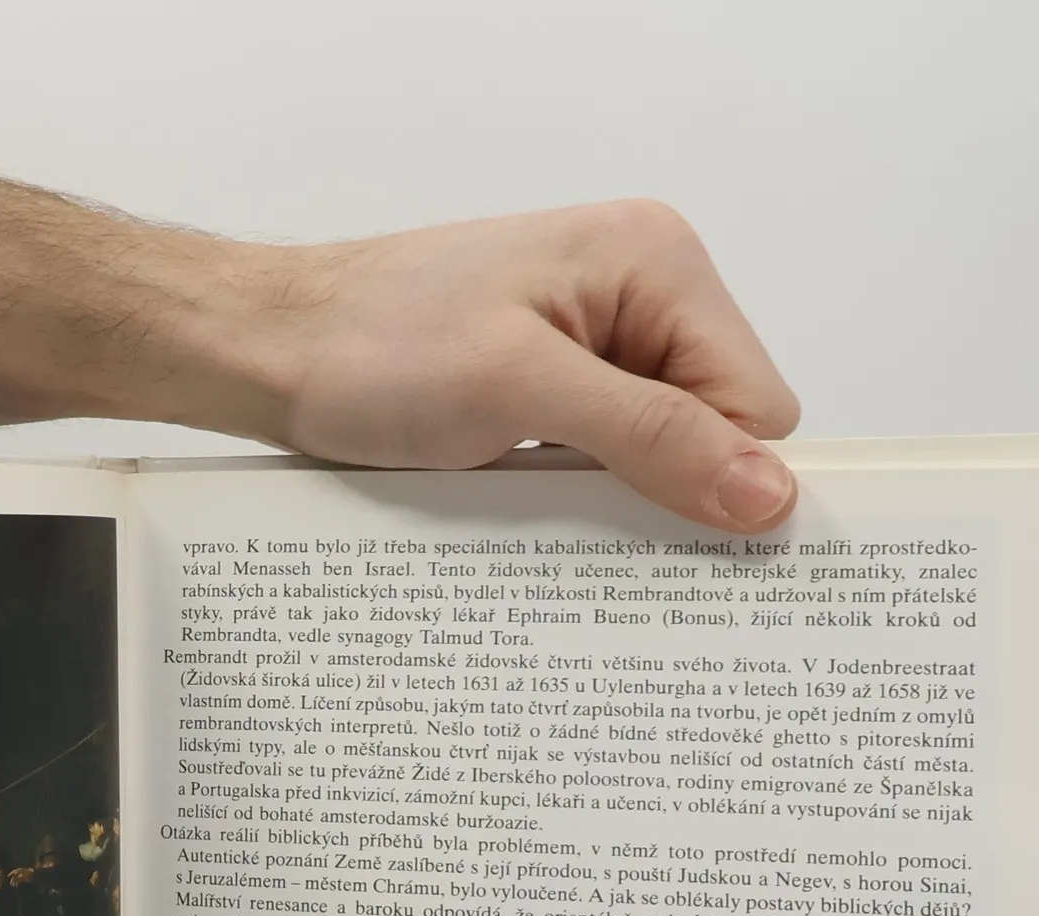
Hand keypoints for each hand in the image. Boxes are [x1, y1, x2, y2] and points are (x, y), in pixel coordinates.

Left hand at [222, 201, 799, 531]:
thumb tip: (768, 493)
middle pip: (714, 430)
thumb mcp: (520, 391)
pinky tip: (525, 500)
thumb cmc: (374, 346)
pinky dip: (576, 492)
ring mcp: (595, 340)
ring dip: (613, 495)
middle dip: (666, 487)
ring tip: (536, 500)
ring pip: (658, 454)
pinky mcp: (552, 385)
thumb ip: (652, 437)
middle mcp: (641, 292)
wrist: (271, 350)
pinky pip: (603, 457)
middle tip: (581, 518)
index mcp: (658, 263)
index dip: (720, 475)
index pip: (757, 402)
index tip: (662, 528)